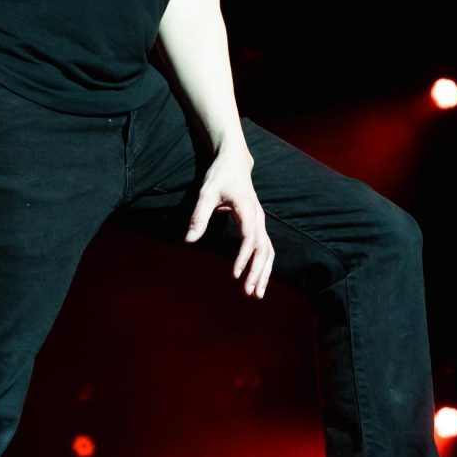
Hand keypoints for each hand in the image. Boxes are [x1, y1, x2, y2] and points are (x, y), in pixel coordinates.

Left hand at [185, 149, 271, 297]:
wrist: (234, 162)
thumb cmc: (219, 176)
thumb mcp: (205, 193)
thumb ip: (198, 217)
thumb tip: (187, 241)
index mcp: (247, 209)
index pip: (249, 237)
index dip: (243, 257)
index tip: (235, 274)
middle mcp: (258, 217)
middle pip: (263, 249)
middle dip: (257, 272)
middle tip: (249, 293)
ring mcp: (260, 222)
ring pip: (268, 251)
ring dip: (264, 273)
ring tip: (256, 294)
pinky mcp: (258, 225)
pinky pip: (266, 248)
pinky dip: (264, 265)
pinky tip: (258, 280)